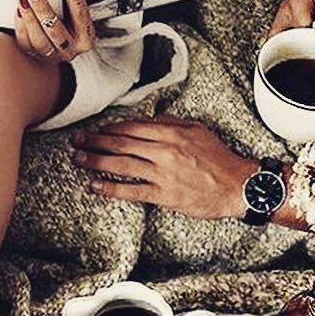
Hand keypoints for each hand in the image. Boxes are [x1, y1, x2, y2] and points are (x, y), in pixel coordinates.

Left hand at [15, 0, 96, 61]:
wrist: (58, 46)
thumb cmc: (69, 24)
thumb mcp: (75, 12)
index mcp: (85, 38)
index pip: (80, 14)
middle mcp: (69, 49)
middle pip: (56, 31)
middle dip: (43, 9)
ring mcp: (51, 55)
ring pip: (39, 40)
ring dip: (30, 17)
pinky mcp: (34, 55)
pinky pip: (25, 43)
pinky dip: (21, 25)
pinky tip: (19, 11)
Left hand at [71, 116, 257, 219]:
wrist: (238, 185)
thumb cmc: (219, 159)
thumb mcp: (196, 130)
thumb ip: (170, 123)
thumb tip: (147, 120)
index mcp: (170, 133)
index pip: (130, 128)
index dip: (108, 129)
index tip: (95, 130)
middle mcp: (164, 151)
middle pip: (120, 143)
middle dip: (94, 141)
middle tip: (77, 141)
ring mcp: (163, 173)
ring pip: (121, 164)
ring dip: (95, 161)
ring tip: (78, 159)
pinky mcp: (164, 195)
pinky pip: (131, 190)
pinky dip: (110, 188)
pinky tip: (95, 185)